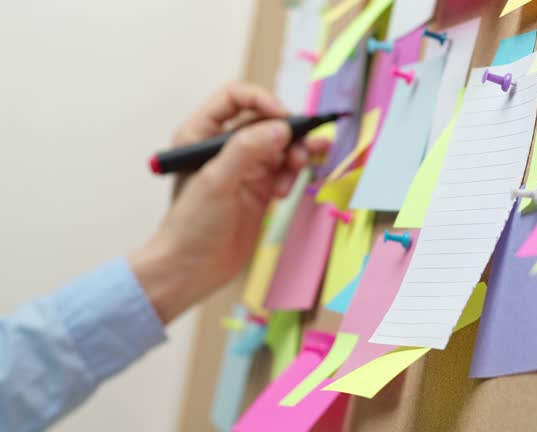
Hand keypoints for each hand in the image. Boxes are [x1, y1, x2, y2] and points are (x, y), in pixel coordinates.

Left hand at [129, 82, 329, 322]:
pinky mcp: (261, 188)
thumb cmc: (191, 225)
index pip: (236, 97)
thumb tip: (282, 128)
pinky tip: (289, 188)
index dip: (263, 101)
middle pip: (266, 120)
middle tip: (304, 149)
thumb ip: (248, 150)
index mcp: (201, 133)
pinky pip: (286, 168)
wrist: (191, 270)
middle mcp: (224, 145)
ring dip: (295, 153)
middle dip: (288, 131)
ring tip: (298, 171)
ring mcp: (245, 167)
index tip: (284, 120)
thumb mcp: (216, 181)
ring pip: (281, 144)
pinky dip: (294, 172)